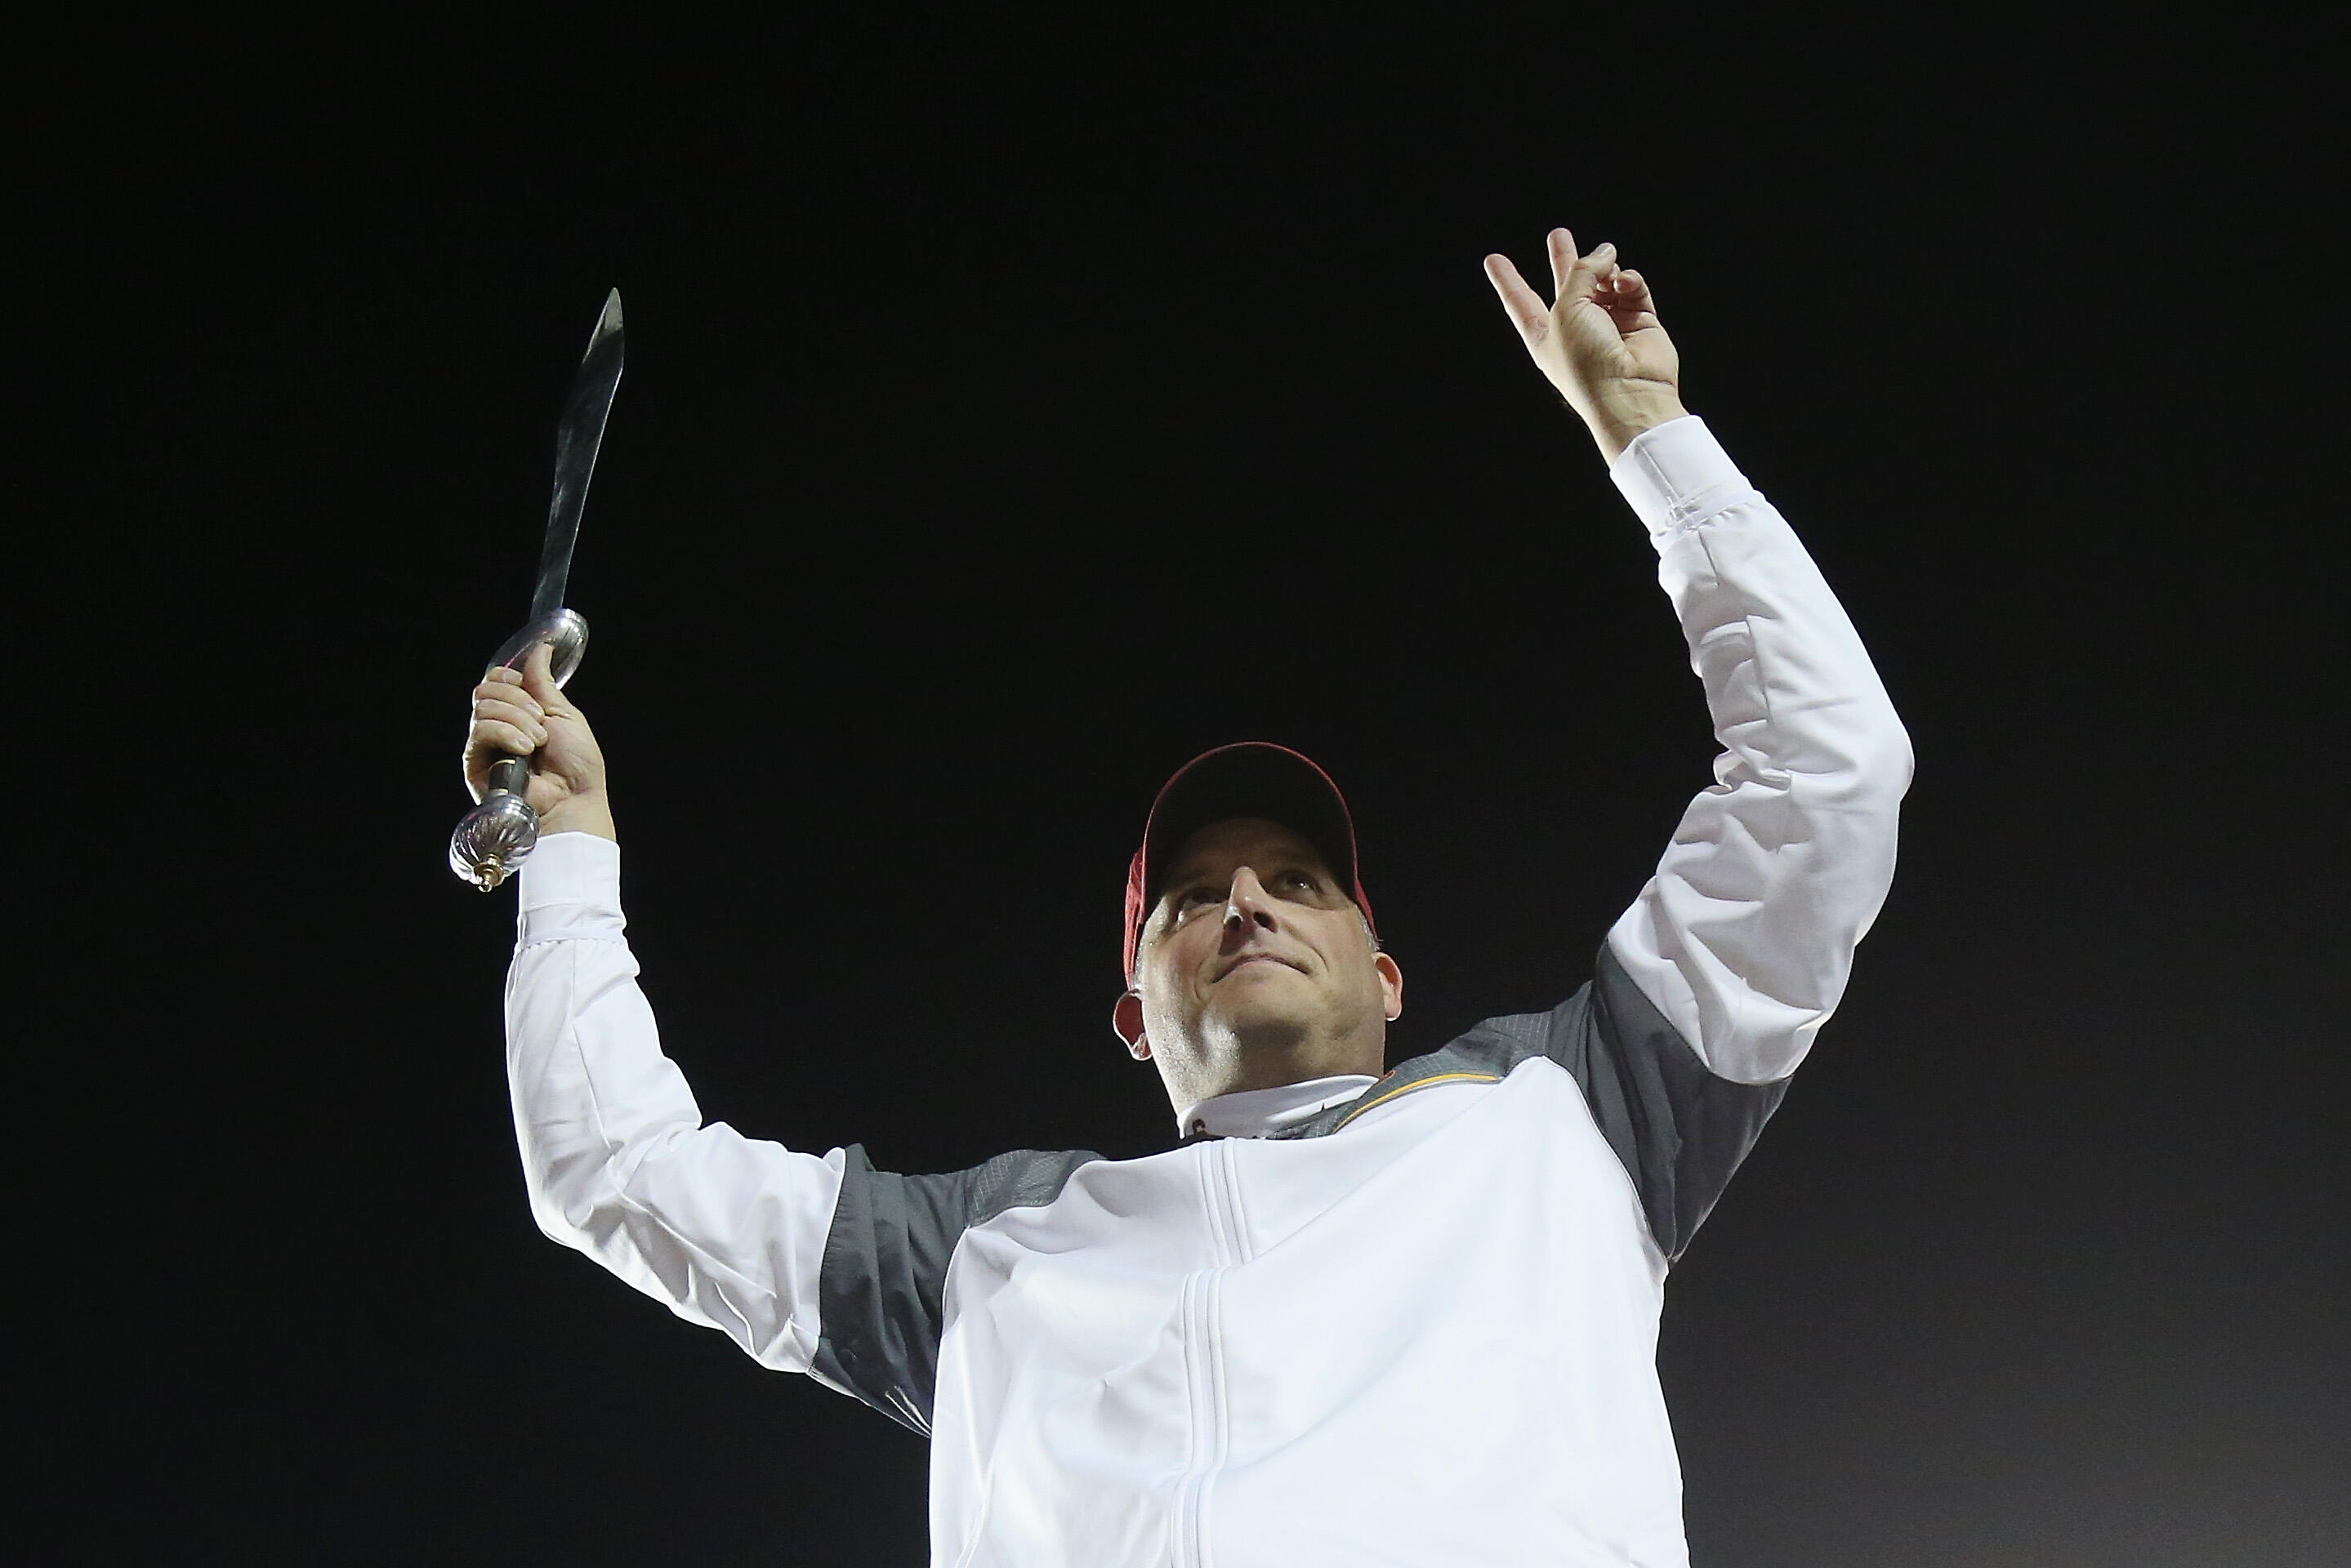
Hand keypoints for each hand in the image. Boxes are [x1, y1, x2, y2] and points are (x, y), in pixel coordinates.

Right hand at [462, 640, 615, 840]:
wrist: (574, 801)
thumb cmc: (577, 766)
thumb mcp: (564, 715)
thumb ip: (543, 684)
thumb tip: (540, 650)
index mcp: (517, 715)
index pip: (494, 683)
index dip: (505, 677)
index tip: (523, 682)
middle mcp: (497, 729)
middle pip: (485, 691)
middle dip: (518, 700)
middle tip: (541, 720)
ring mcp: (485, 747)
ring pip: (484, 709)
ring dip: (517, 720)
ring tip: (538, 742)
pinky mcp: (475, 765)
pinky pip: (480, 732)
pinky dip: (506, 733)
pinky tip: (524, 749)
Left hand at [1484, 228, 1685, 462]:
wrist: (1630, 391)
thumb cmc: (1587, 361)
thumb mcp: (1568, 309)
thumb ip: (1581, 272)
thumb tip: (1605, 252)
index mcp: (1546, 335)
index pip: (1520, 301)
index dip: (1507, 280)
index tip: (1493, 259)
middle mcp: (1576, 329)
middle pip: (1567, 285)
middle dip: (1563, 259)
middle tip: (1558, 234)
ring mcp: (1609, 324)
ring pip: (1605, 280)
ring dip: (1605, 268)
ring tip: (1608, 263)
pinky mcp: (1639, 320)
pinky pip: (1632, 287)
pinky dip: (1629, 281)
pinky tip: (1625, 283)